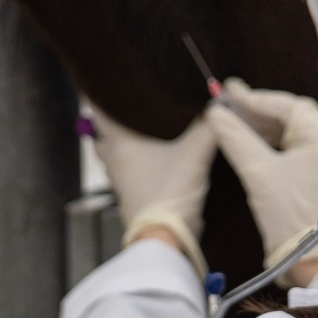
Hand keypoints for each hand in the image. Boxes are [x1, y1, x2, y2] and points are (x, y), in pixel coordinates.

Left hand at [90, 106, 216, 273]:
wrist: (165, 239)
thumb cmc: (169, 192)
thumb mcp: (194, 154)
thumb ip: (208, 127)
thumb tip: (219, 106)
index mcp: (119, 143)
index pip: (98, 110)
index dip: (99, 93)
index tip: (105, 78)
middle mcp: (114, 160)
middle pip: (103, 134)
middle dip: (113, 119)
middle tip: (127, 103)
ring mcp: (121, 181)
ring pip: (115, 155)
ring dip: (123, 143)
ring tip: (142, 129)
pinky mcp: (133, 196)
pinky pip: (129, 172)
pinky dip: (137, 162)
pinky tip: (156, 159)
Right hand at [206, 81, 317, 276]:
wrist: (307, 258)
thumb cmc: (286, 213)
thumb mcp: (257, 172)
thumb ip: (235, 137)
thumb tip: (216, 113)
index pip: (289, 106)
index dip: (257, 98)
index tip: (230, 92)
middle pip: (293, 115)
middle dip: (261, 109)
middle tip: (231, 103)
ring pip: (293, 131)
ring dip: (265, 125)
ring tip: (236, 119)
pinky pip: (294, 147)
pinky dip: (272, 141)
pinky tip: (251, 140)